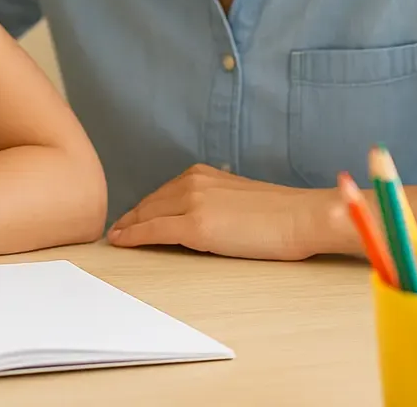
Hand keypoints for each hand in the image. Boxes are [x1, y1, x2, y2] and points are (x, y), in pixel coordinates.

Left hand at [107, 164, 335, 259]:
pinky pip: (154, 232)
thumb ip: (213, 201)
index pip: (163, 192)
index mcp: (203, 174)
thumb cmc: (280, 214)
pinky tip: (121, 242)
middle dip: (131, 217)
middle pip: (150, 203)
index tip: (130, 216)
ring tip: (115, 237)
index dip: (143, 207)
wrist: (301, 217)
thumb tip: (198, 217)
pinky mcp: (196, 226)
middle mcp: (193, 182)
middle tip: (116, 230)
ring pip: (148, 216)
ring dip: (128, 227)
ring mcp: (193, 203)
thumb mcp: (237, 197)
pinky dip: (133, 237)